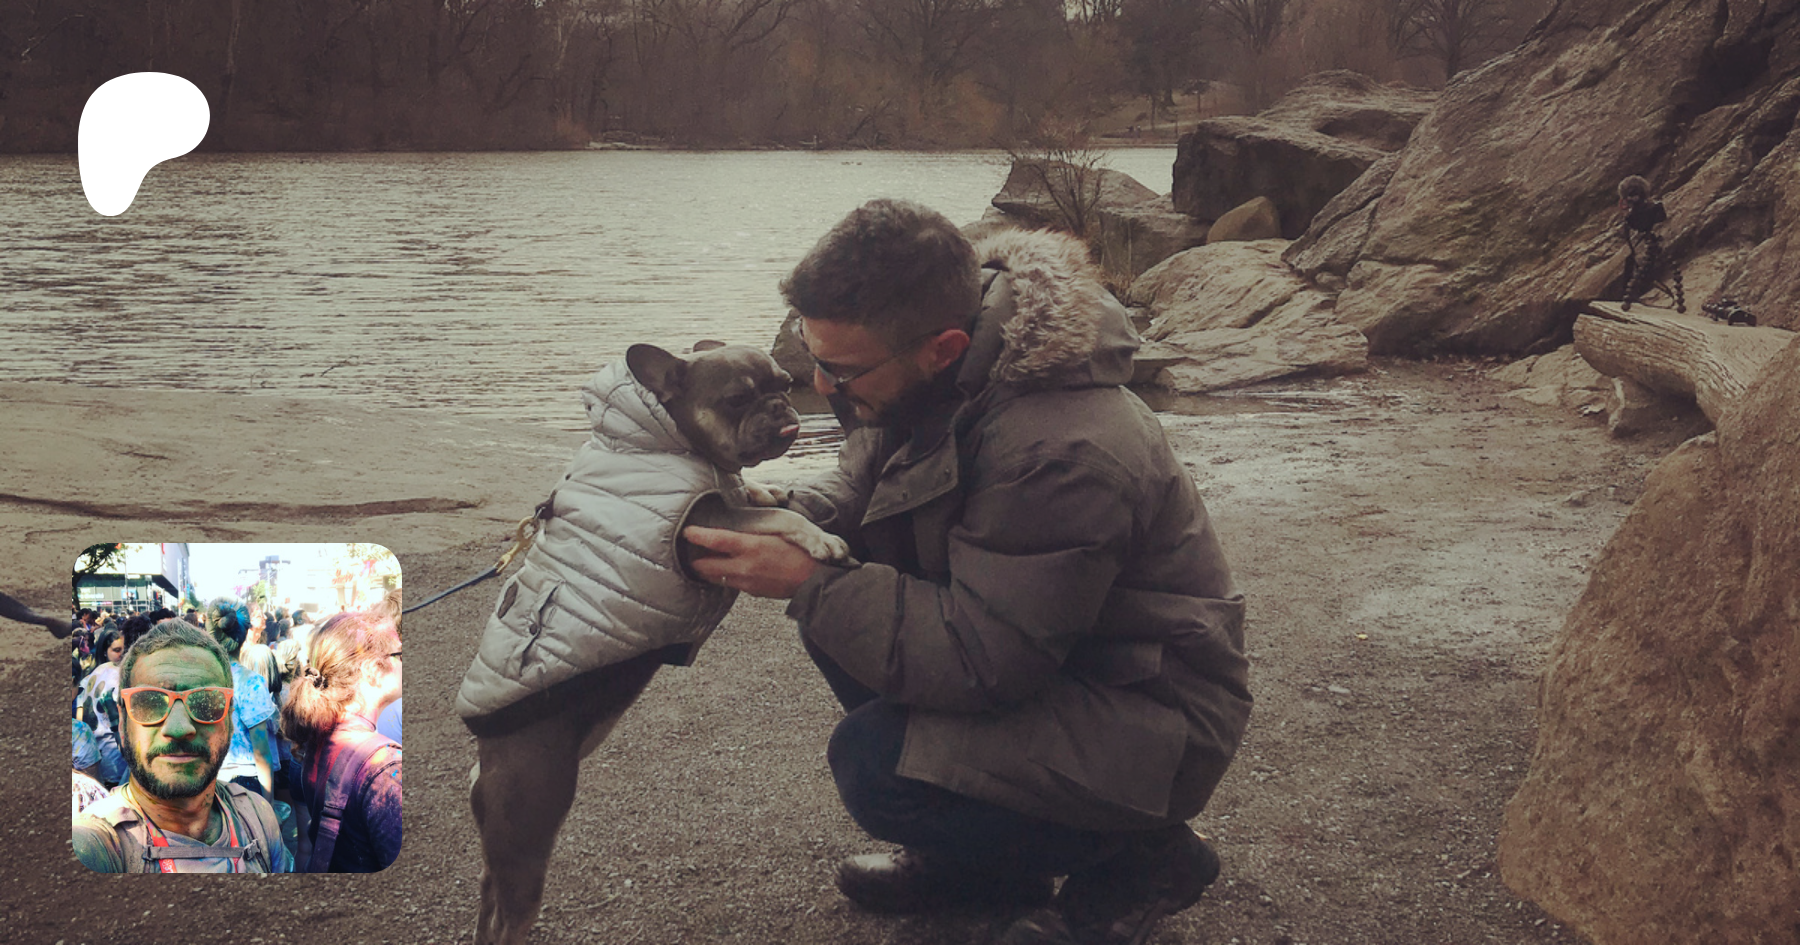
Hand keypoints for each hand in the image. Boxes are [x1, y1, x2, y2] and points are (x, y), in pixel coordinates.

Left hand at [683, 526, 821, 598]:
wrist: (811, 580)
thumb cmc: (797, 552)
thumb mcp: (774, 535)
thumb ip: (751, 535)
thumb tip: (731, 532)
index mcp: (751, 547)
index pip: (716, 540)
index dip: (698, 536)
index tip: (687, 531)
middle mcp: (744, 567)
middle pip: (706, 566)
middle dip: (695, 559)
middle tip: (691, 550)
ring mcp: (746, 583)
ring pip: (715, 577)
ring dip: (708, 569)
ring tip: (706, 559)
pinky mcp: (751, 592)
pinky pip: (730, 583)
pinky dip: (725, 575)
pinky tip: (729, 568)